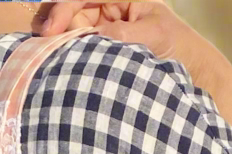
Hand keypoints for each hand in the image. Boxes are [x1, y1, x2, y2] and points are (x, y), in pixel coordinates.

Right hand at [32, 1, 194, 68]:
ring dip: (56, 39)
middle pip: (71, 9)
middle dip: (54, 22)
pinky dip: (64, 52)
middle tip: (40, 42)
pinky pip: (78, 46)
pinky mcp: (101, 47)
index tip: (51, 30)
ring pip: (70, 28)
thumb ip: (121, 33)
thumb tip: (91, 38)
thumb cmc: (176, 44)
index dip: (64, 9)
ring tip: (41, 52)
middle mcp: (108, 7)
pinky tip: (53, 60)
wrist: (191, 68)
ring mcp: (103, 27)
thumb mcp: (151, 35)